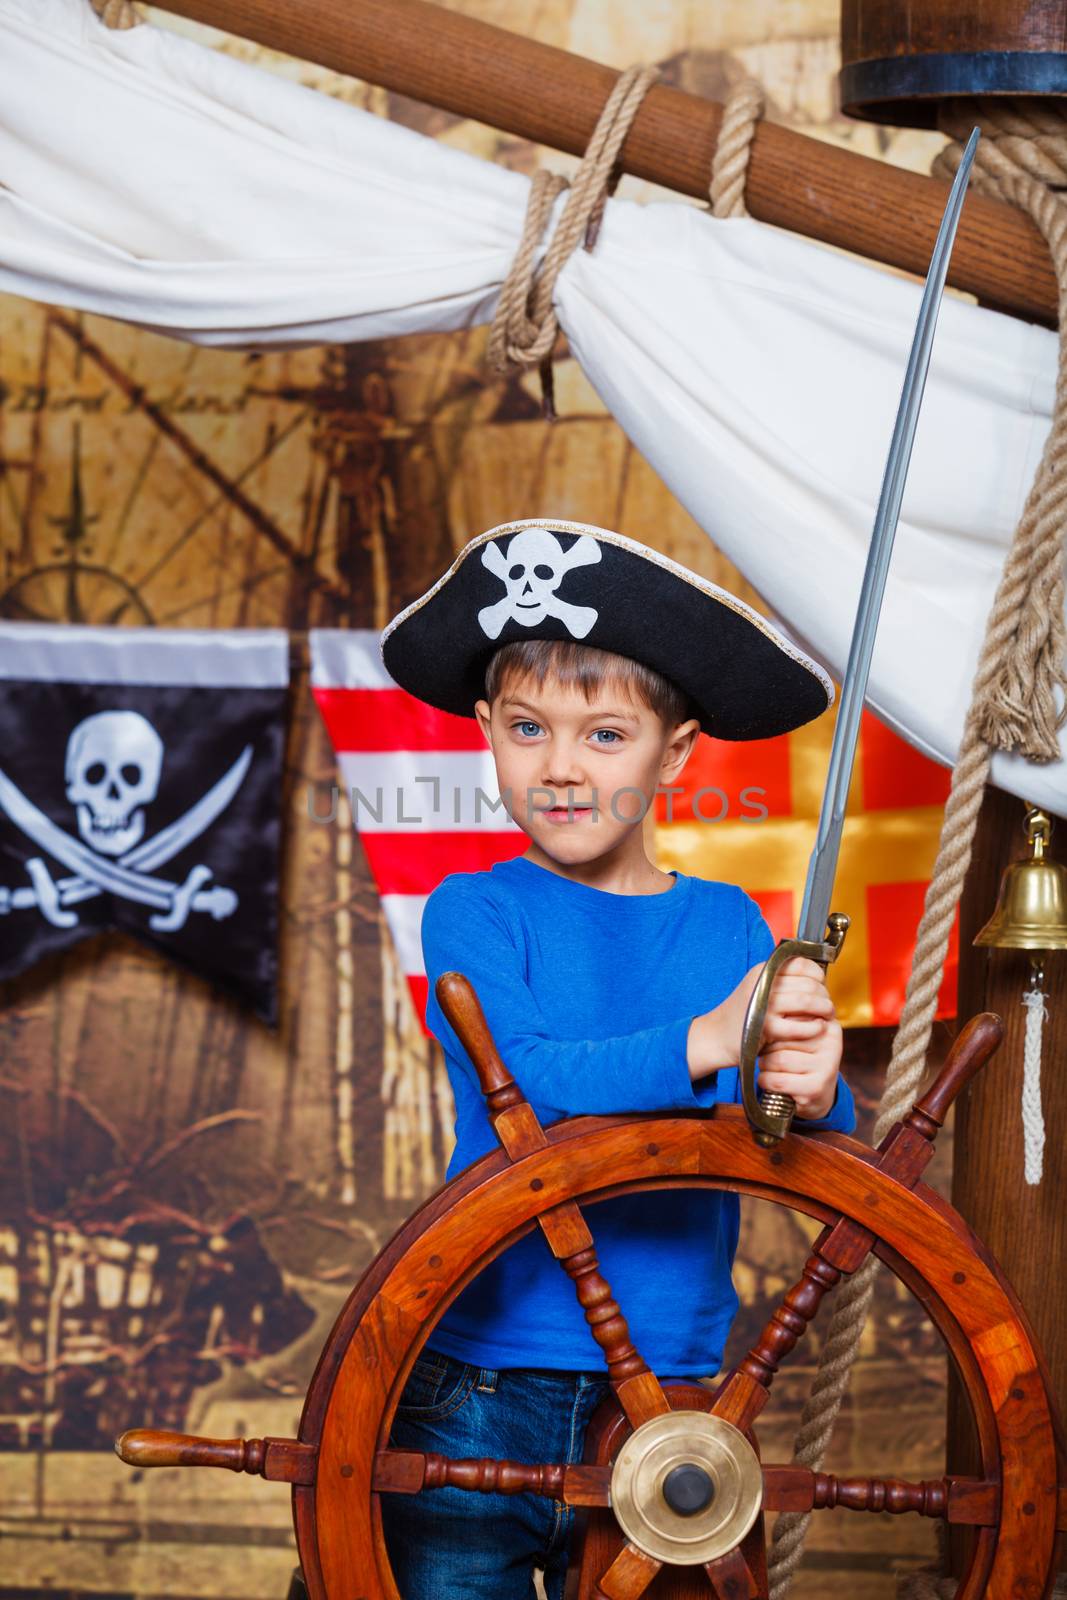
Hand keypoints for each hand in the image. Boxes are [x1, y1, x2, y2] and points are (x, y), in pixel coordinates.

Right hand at [688, 956, 842, 1119]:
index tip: (821, 985)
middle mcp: (762, 983)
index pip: (800, 963)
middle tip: (827, 1004)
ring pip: (806, 1001)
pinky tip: (817, 1028)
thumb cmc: (743, 1014)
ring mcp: (763, 1005)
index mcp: (762, 971)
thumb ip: (782, 981)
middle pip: (807, 983)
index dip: (817, 974)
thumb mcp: (758, 988)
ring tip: (827, 1014)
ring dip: (823, 1009)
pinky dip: (813, 1027)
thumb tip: (816, 979)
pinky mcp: (765, 1028)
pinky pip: (799, 1026)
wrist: (716, 1036)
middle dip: (824, 994)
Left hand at [755, 956, 842, 1119]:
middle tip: (764, 1045)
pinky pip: (776, 1079)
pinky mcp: (816, 1087)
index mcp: (828, 1023)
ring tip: (767, 1063)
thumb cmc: (797, 1054)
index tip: (770, 1025)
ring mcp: (827, 1065)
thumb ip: (792, 1002)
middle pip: (785, 1031)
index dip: (778, 1019)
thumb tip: (778, 968)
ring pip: (776, 1057)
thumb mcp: (798, 1028)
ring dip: (764, 1062)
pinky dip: (765, 1080)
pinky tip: (767, 1078)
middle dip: (768, 1039)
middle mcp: (832, 1041)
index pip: (799, 1010)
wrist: (811, 1093)